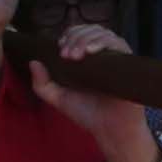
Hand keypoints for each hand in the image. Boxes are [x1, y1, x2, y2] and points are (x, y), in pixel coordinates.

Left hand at [31, 23, 161, 161]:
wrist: (110, 131)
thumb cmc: (88, 114)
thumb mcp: (59, 99)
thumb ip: (42, 84)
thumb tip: (33, 62)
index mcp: (89, 59)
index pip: (80, 33)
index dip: (69, 35)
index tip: (60, 48)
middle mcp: (104, 55)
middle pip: (91, 30)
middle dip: (75, 36)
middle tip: (66, 54)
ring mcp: (117, 58)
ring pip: (103, 33)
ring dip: (86, 38)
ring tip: (75, 54)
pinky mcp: (128, 64)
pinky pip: (119, 44)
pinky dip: (103, 43)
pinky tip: (90, 52)